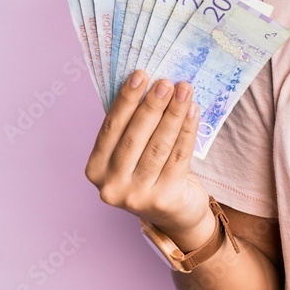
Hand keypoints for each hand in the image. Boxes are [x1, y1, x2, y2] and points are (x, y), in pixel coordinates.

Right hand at [84, 70, 211, 237]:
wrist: (176, 214)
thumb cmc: (152, 174)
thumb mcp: (133, 154)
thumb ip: (132, 127)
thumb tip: (148, 83)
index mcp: (96, 169)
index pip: (110, 128)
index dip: (126, 100)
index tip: (140, 75)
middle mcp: (111, 185)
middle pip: (135, 136)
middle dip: (152, 105)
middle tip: (167, 81)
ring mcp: (136, 196)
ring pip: (159, 145)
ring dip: (173, 113)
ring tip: (184, 90)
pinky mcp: (164, 199)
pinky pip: (178, 156)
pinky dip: (187, 130)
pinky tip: (193, 111)